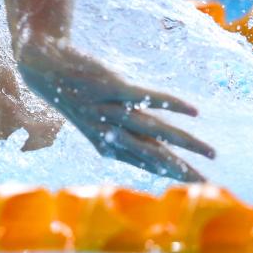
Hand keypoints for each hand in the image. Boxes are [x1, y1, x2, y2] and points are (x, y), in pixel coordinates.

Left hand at [16, 37, 214, 181]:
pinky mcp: (110, 85)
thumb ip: (122, 133)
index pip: (142, 163)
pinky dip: (170, 104)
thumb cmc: (74, 94)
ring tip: (210, 151)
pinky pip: (145, 97)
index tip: (195, 185)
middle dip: (178, 169)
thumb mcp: (95, 119)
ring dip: (183, 141)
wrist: (42, 67)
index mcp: (104, 143)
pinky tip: (193, 111)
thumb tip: (152, 145)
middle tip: (207, 183)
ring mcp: (108, 108)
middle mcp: (107, 130)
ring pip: (152, 129)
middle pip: (150, 154)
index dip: (167, 174)